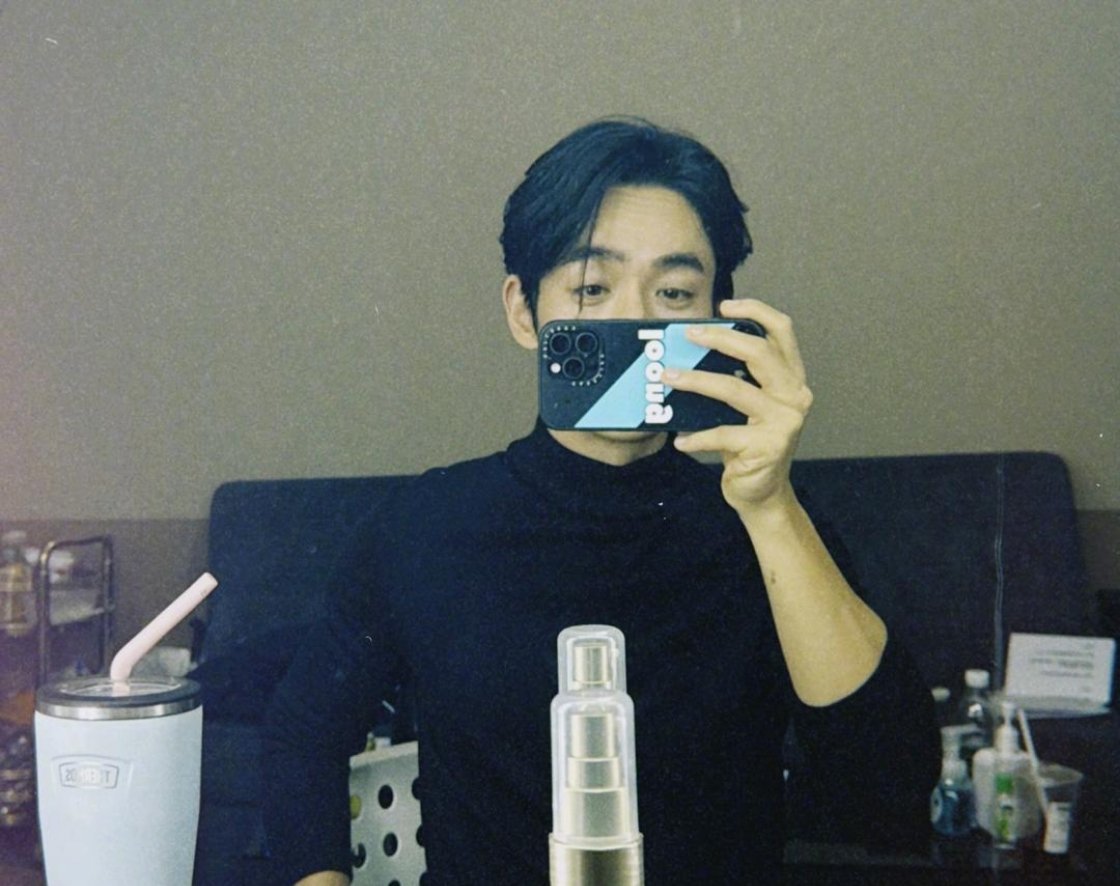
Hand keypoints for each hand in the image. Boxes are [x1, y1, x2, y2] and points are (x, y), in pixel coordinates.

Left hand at [666, 299, 812, 518]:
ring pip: (734, 389)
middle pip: (759, 352)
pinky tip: (679, 440)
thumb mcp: (746, 406)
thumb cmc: (749, 444)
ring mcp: (784, 422)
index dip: (756, 310)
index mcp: (792, 378)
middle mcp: (795, 395)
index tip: (725, 303)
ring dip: (695, 380)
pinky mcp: (767, 447)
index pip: (782, 331)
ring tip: (668, 377)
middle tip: (688, 334)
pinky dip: (697, 437)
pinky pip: (722, 434)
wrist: (762, 493)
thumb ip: (735, 378)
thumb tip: (691, 349)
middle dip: (720, 337)